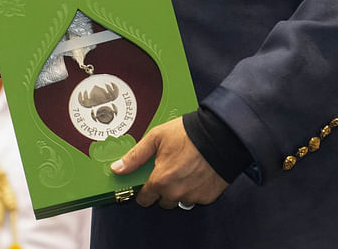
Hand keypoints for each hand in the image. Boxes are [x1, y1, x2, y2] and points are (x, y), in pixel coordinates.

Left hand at [111, 118, 228, 208]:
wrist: (220, 135)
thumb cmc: (188, 134)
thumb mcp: (156, 138)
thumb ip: (135, 156)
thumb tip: (117, 168)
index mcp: (160, 181)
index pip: (144, 199)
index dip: (143, 191)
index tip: (145, 184)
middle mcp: (176, 193)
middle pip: (162, 202)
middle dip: (162, 190)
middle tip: (167, 172)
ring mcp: (193, 196)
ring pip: (180, 201)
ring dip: (179, 191)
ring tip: (183, 171)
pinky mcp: (208, 197)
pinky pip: (196, 198)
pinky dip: (195, 189)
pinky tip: (196, 173)